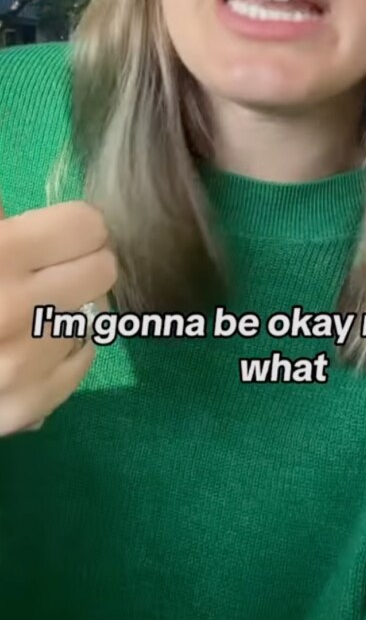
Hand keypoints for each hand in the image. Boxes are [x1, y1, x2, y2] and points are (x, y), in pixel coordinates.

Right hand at [0, 195, 116, 434]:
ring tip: (33, 307)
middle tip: (51, 268)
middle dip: (80, 263)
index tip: (59, 232)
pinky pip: (81, 365)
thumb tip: (21, 211)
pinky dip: (65, 349)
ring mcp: (24, 364)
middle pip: (102, 269)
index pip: (87, 225)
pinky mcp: (24, 408)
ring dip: (70, 307)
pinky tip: (35, 341)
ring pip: (92, 316)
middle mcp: (19, 309)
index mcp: (1, 254)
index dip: (74, 225)